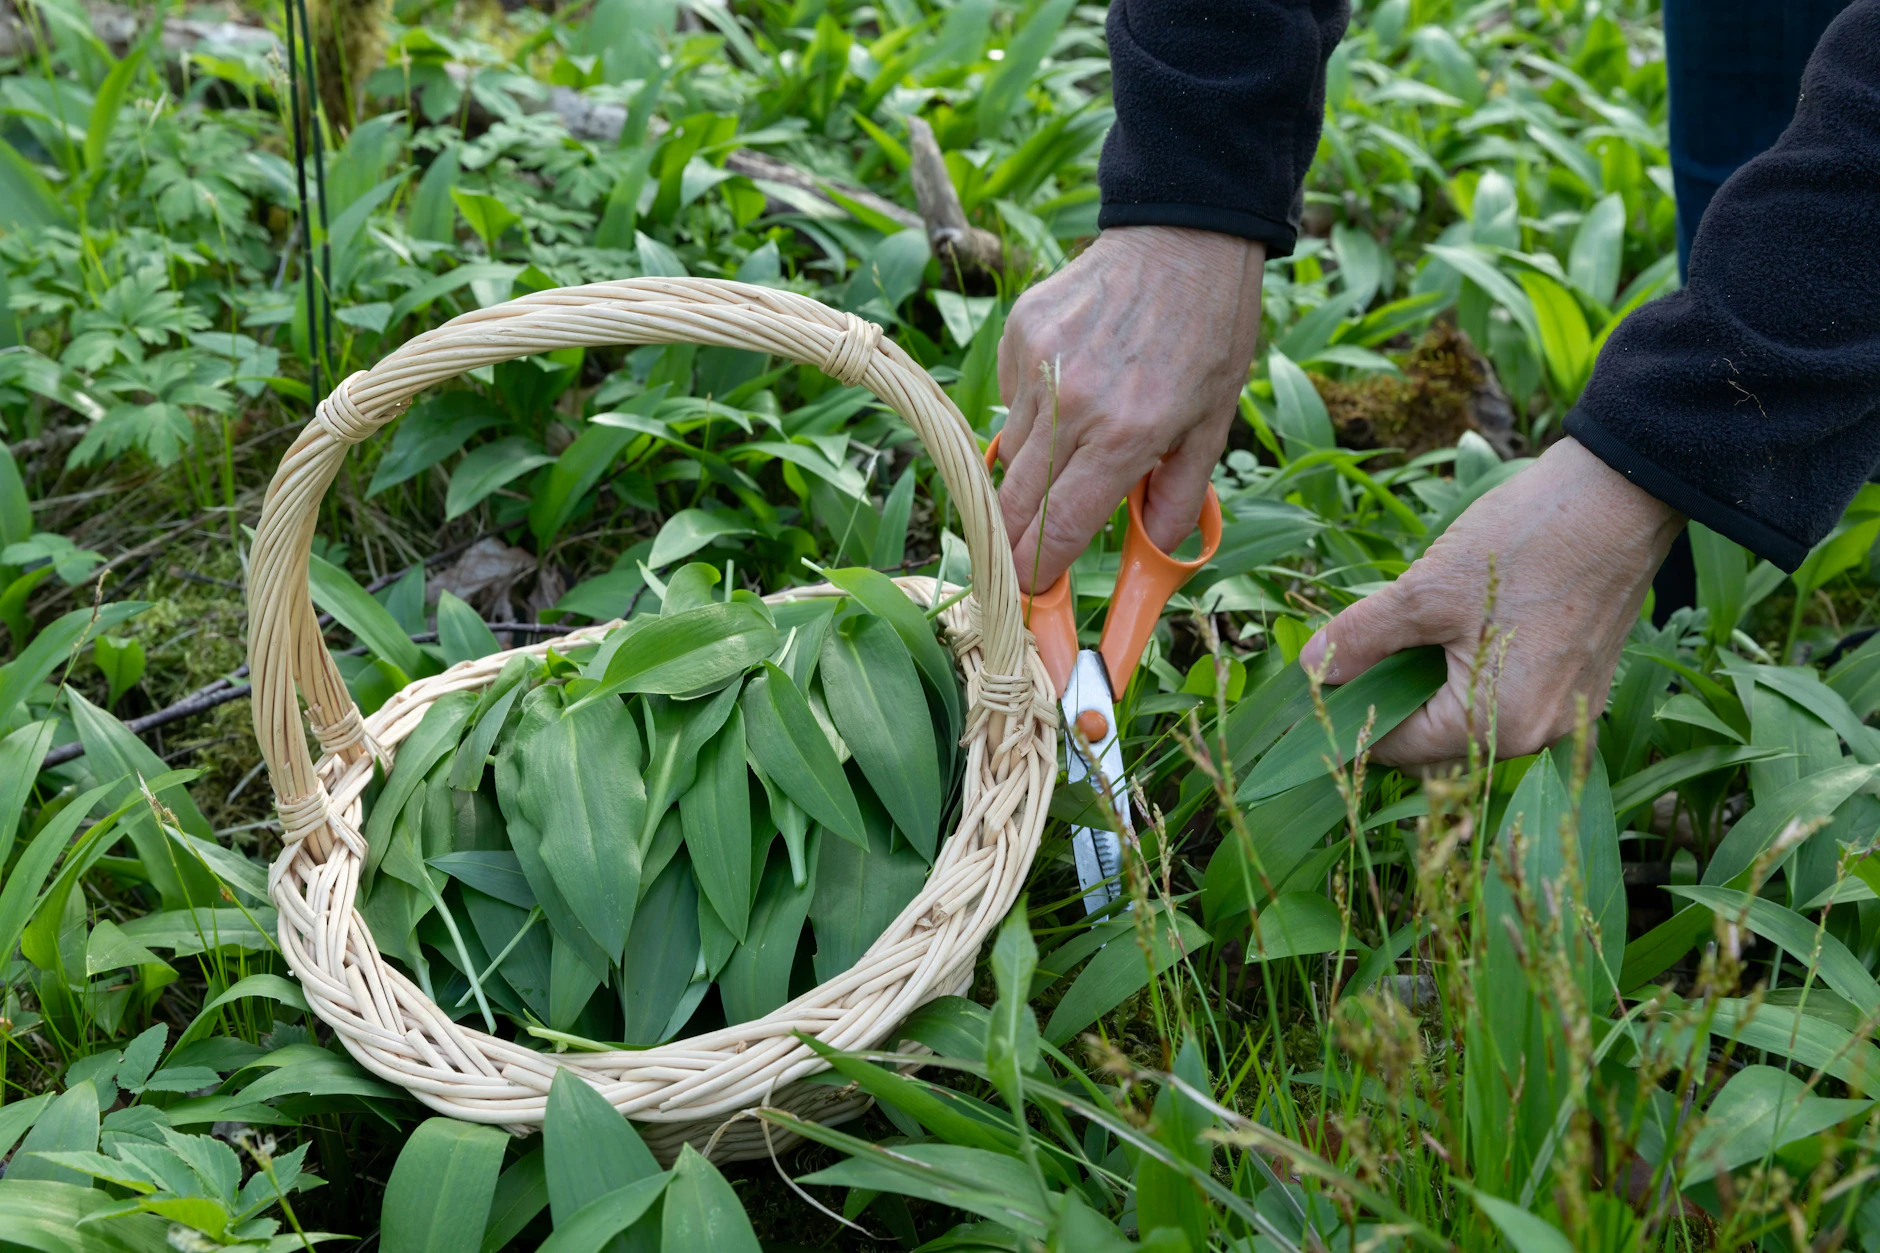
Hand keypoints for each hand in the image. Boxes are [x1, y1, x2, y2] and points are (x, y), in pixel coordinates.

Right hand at [995, 226, 1263, 590]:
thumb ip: (1175, 499)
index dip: (1036, 573)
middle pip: (1013, 504)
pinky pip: (1010, 401)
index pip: (1057, 529)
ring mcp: (1037, 365)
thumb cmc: (1209, 335)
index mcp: (1127, 435)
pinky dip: (1032, 413)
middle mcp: (1072, 404)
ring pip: (1008, 454)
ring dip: (1029, 473)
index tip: (1029, 596)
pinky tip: (1069, 388)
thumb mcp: (1212, 426)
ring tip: (1072, 451)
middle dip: (1011, 544)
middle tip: (1020, 562)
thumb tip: (1148, 555)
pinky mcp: (1018, 334)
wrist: (1185, 238)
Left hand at [1297, 437, 1683, 767]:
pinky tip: (1456, 627)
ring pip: (1471, 717)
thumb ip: (1360, 638)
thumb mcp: (1423, 590)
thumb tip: (1308, 671)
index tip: (1322, 685)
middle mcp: (1537, 736)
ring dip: (1433, 687)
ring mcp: (1566, 713)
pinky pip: (1508, 696)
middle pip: (1435, 741)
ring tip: (1410, 631)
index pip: (1397, 748)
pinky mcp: (1581, 683)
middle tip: (1361, 651)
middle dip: (1394, 702)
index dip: (1353, 716)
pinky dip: (1473, 674)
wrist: (1619, 497)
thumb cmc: (1523, 543)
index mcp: (1495, 725)